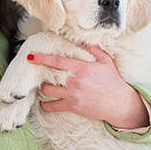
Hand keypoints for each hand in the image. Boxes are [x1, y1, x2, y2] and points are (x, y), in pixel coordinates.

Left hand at [30, 44, 147, 129]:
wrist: (119, 103)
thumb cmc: (113, 81)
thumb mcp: (105, 61)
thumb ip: (92, 50)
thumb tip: (80, 42)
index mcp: (81, 68)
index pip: (57, 61)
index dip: (42, 58)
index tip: (31, 56)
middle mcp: (74, 81)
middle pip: (49, 76)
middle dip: (41, 74)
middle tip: (37, 72)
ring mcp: (72, 95)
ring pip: (47, 90)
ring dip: (43, 88)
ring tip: (44, 86)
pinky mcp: (73, 107)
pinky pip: (52, 107)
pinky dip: (45, 105)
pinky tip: (44, 103)